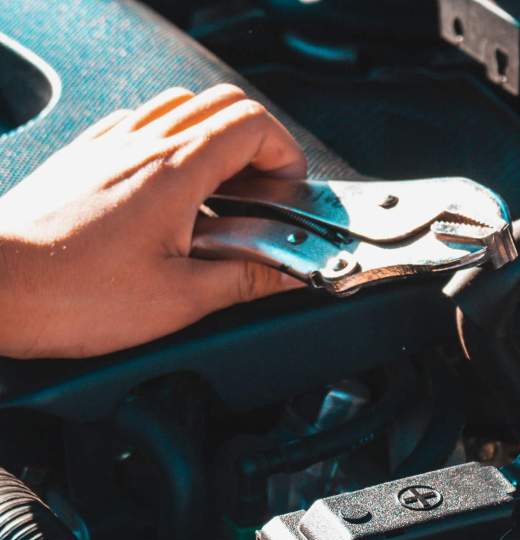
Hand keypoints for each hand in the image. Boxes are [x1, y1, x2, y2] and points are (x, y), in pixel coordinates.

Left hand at [0, 85, 306, 357]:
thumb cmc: (72, 294)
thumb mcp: (179, 299)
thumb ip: (244, 279)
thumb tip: (290, 271)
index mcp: (175, 172)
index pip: (252, 124)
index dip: (285, 152)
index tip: (290, 190)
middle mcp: (141, 143)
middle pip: (221, 104)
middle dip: (259, 143)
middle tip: (265, 192)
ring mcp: (109, 145)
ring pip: (180, 107)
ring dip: (214, 139)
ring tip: (221, 194)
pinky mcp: (85, 158)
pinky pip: (140, 124)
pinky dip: (171, 144)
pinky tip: (168, 191)